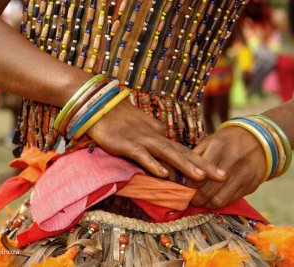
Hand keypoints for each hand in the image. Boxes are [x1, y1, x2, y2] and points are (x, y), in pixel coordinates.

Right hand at [87, 99, 226, 181]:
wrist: (100, 104)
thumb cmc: (120, 121)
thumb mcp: (141, 134)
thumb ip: (154, 149)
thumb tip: (167, 169)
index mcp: (159, 135)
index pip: (183, 151)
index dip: (201, 162)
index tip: (219, 173)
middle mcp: (155, 136)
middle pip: (182, 152)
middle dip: (204, 165)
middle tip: (224, 176)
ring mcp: (141, 139)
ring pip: (166, 153)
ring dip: (185, 165)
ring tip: (202, 178)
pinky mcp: (125, 143)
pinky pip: (141, 155)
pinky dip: (153, 164)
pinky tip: (164, 174)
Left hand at [189, 126, 265, 208]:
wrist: (258, 140)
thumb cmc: (226, 142)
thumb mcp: (209, 142)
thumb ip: (194, 157)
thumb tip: (179, 176)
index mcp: (219, 147)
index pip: (198, 174)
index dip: (188, 185)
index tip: (182, 188)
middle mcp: (233, 160)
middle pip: (208, 190)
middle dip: (195, 198)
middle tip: (190, 200)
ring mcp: (244, 174)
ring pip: (219, 200)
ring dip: (207, 204)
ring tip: (201, 201)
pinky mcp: (252, 185)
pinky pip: (231, 201)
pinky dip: (220, 202)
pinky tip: (214, 199)